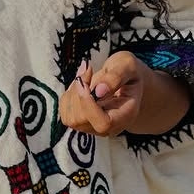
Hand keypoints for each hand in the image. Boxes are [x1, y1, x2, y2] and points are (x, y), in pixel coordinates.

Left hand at [60, 49, 189, 138]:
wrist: (126, 79)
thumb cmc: (128, 71)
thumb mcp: (127, 65)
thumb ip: (116, 77)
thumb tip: (98, 91)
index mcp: (125, 115)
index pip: (103, 123)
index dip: (88, 105)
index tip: (83, 82)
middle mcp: (110, 127)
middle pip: (82, 120)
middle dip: (78, 92)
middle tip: (87, 69)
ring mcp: (94, 127)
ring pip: (70, 118)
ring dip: (72, 92)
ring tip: (86, 75)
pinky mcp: (82, 122)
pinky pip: (65, 113)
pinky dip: (68, 95)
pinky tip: (80, 84)